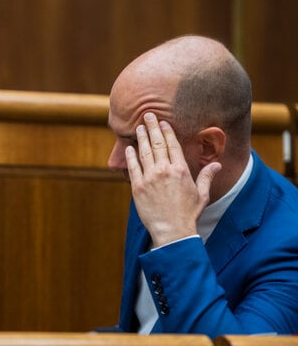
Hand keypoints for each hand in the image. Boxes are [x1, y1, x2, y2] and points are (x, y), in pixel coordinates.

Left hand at [125, 112, 220, 246]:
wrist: (172, 231)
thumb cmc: (188, 214)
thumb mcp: (202, 194)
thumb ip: (206, 176)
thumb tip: (217, 165)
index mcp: (181, 170)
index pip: (172, 145)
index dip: (166, 132)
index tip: (163, 122)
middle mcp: (164, 170)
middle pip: (157, 144)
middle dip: (152, 127)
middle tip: (147, 115)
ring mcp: (149, 178)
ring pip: (144, 152)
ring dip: (141, 138)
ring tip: (139, 127)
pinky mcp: (138, 187)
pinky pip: (133, 167)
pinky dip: (130, 156)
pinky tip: (129, 148)